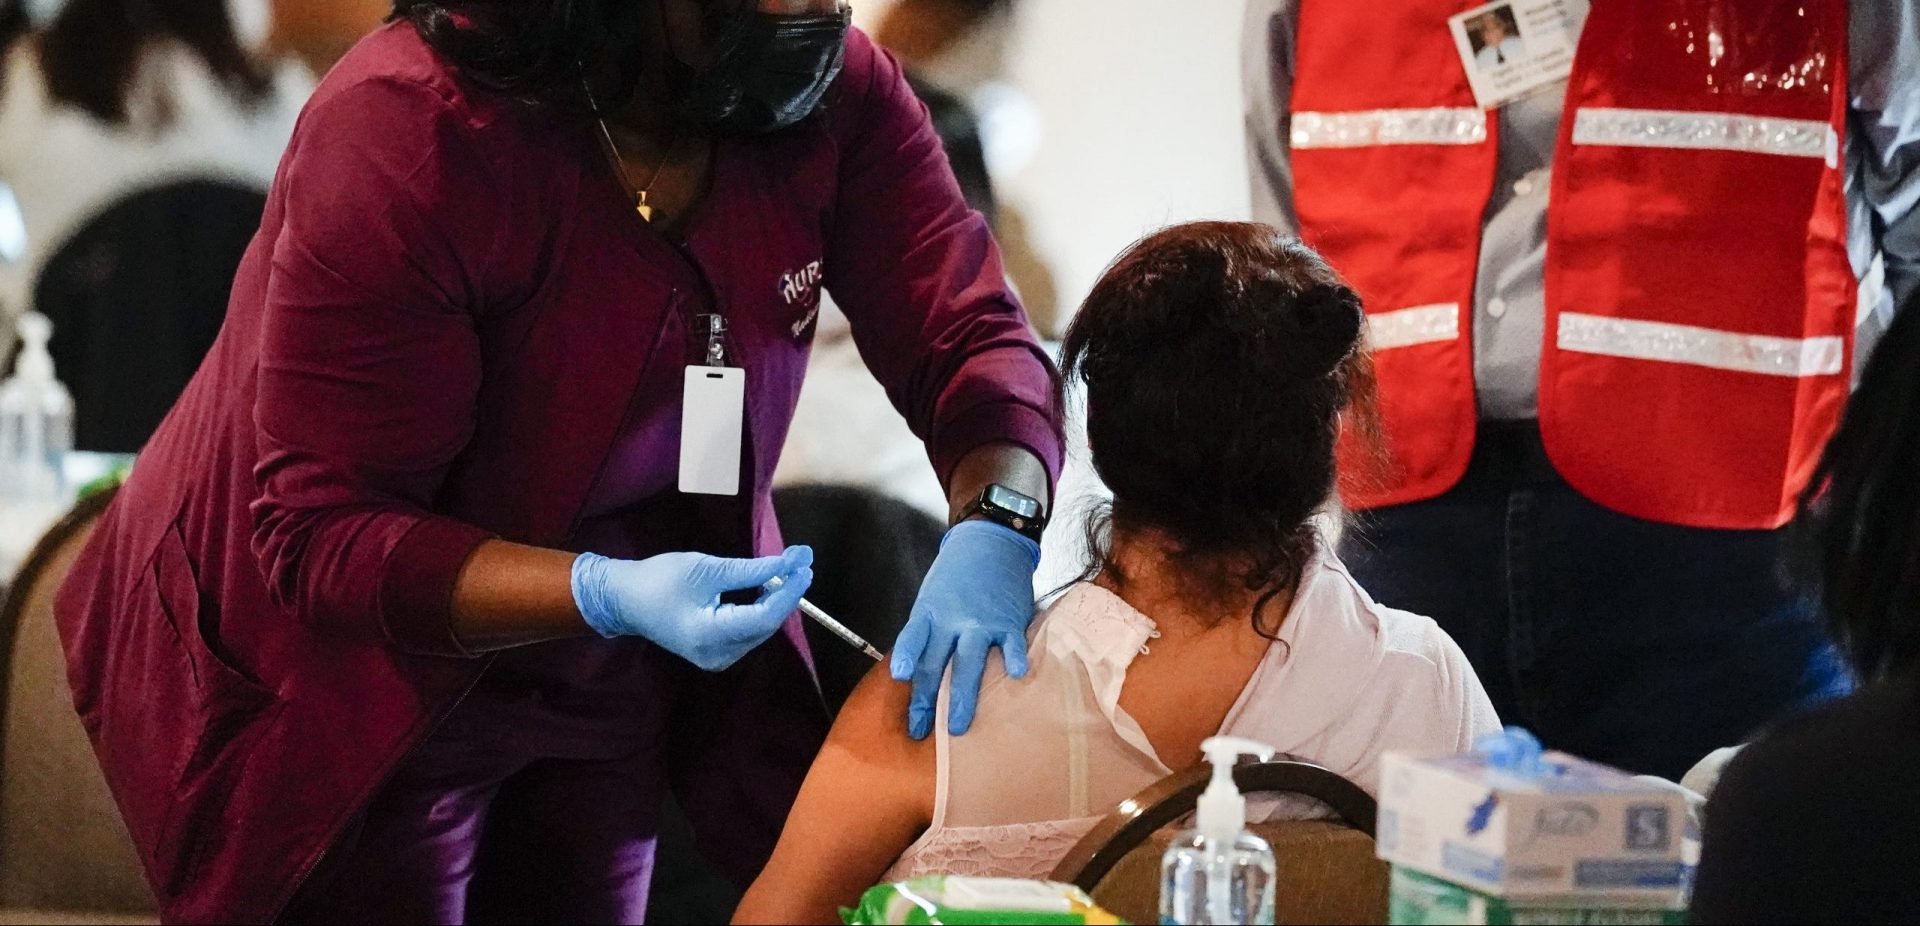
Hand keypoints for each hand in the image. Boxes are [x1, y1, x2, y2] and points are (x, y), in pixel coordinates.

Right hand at [571, 546, 813, 671]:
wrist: (625, 600)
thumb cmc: (659, 580)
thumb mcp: (706, 569)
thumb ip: (750, 570)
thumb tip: (789, 563)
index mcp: (711, 635)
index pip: (765, 617)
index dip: (789, 592)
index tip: (806, 566)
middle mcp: (718, 655)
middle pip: (765, 625)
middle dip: (785, 593)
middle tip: (800, 561)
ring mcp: (717, 658)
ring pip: (760, 629)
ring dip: (775, 600)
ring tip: (788, 570)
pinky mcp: (716, 653)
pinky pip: (748, 631)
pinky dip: (760, 609)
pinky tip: (766, 587)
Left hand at [891, 519, 1038, 738]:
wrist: (990, 542)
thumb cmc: (957, 574)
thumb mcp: (932, 597)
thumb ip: (928, 632)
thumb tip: (916, 672)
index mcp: (929, 612)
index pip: (913, 642)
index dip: (907, 659)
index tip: (901, 678)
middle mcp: (952, 619)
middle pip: (936, 664)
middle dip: (927, 701)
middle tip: (921, 729)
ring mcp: (981, 622)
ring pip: (969, 664)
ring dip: (962, 698)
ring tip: (958, 727)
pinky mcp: (1008, 621)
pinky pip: (1011, 645)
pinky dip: (1013, 659)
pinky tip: (1015, 677)